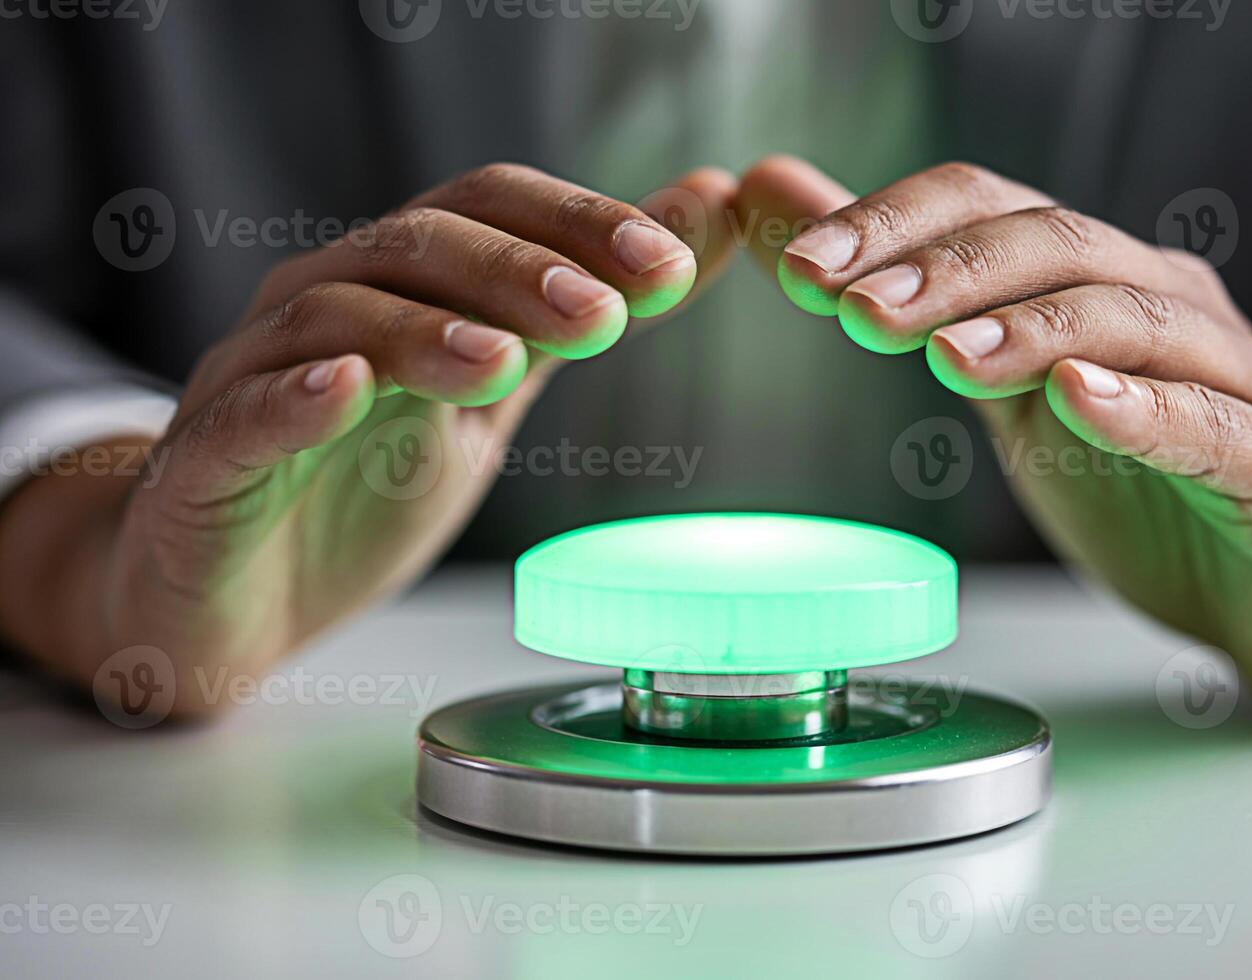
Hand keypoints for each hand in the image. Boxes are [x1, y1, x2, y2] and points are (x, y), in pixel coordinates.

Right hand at [0, 164, 737, 715]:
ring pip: (335, 315)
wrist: (230, 599)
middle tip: (605, 315)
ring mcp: (255, 375)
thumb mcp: (490, 402)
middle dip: (521, 273)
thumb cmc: (357, 488)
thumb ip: (574, 321)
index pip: (487, 210)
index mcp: (401, 284)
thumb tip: (697, 225)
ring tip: (502, 363)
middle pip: (419, 244)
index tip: (671, 266)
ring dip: (426, 330)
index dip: (577, 224)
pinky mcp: (204, 461)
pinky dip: (295, 395)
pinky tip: (348, 390)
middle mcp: (326, 305)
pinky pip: (243, 413)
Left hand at [739, 156, 1251, 722]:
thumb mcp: (1010, 394)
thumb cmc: (1152, 487)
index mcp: (1097, 280)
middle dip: (943, 269)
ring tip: (946, 356)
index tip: (799, 263)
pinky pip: (1210, 422)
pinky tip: (1076, 400)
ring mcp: (1230, 378)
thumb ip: (918, 311)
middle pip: (1056, 243)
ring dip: (1028, 327)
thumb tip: (797, 232)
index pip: (993, 207)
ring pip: (1130, 317)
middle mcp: (1167, 305)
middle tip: (852, 308)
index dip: (894, 224)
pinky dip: (1141, 406)